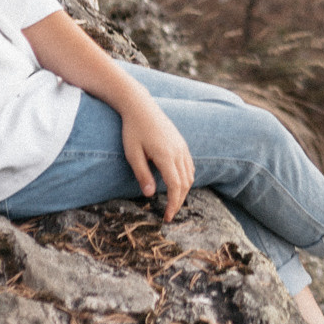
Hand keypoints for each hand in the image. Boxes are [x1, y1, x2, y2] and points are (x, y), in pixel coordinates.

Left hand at [123, 101, 195, 218]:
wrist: (140, 106)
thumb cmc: (133, 130)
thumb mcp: (132, 154)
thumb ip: (142, 174)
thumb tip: (149, 195)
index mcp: (166, 156)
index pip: (175, 187)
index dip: (173, 204)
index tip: (166, 217)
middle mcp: (178, 152)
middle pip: (185, 184)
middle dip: (179, 201)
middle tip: (169, 214)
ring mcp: (182, 147)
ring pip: (190, 175)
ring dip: (183, 191)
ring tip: (173, 201)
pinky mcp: (181, 143)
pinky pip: (189, 165)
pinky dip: (187, 178)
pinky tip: (178, 183)